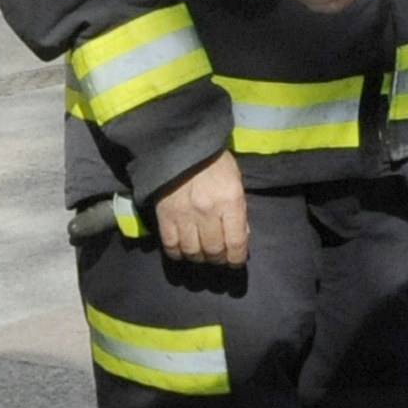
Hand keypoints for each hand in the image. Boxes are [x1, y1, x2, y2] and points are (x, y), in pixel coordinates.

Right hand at [154, 150, 248, 265]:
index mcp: (230, 201)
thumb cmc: (214, 161)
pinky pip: (171, 246)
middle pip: (214, 250)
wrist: (180, 145)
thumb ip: (239, 209)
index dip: (236, 259)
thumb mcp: (235, 181)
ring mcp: (185, 215)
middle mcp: (208, 211)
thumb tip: (241, 235)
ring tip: (202, 254)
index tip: (236, 262)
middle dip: (219, 259)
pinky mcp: (165, 216)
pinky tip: (183, 251)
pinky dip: (178, 253)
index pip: (236, 243)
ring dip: (199, 258)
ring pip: (193, 252)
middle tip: (219, 257)